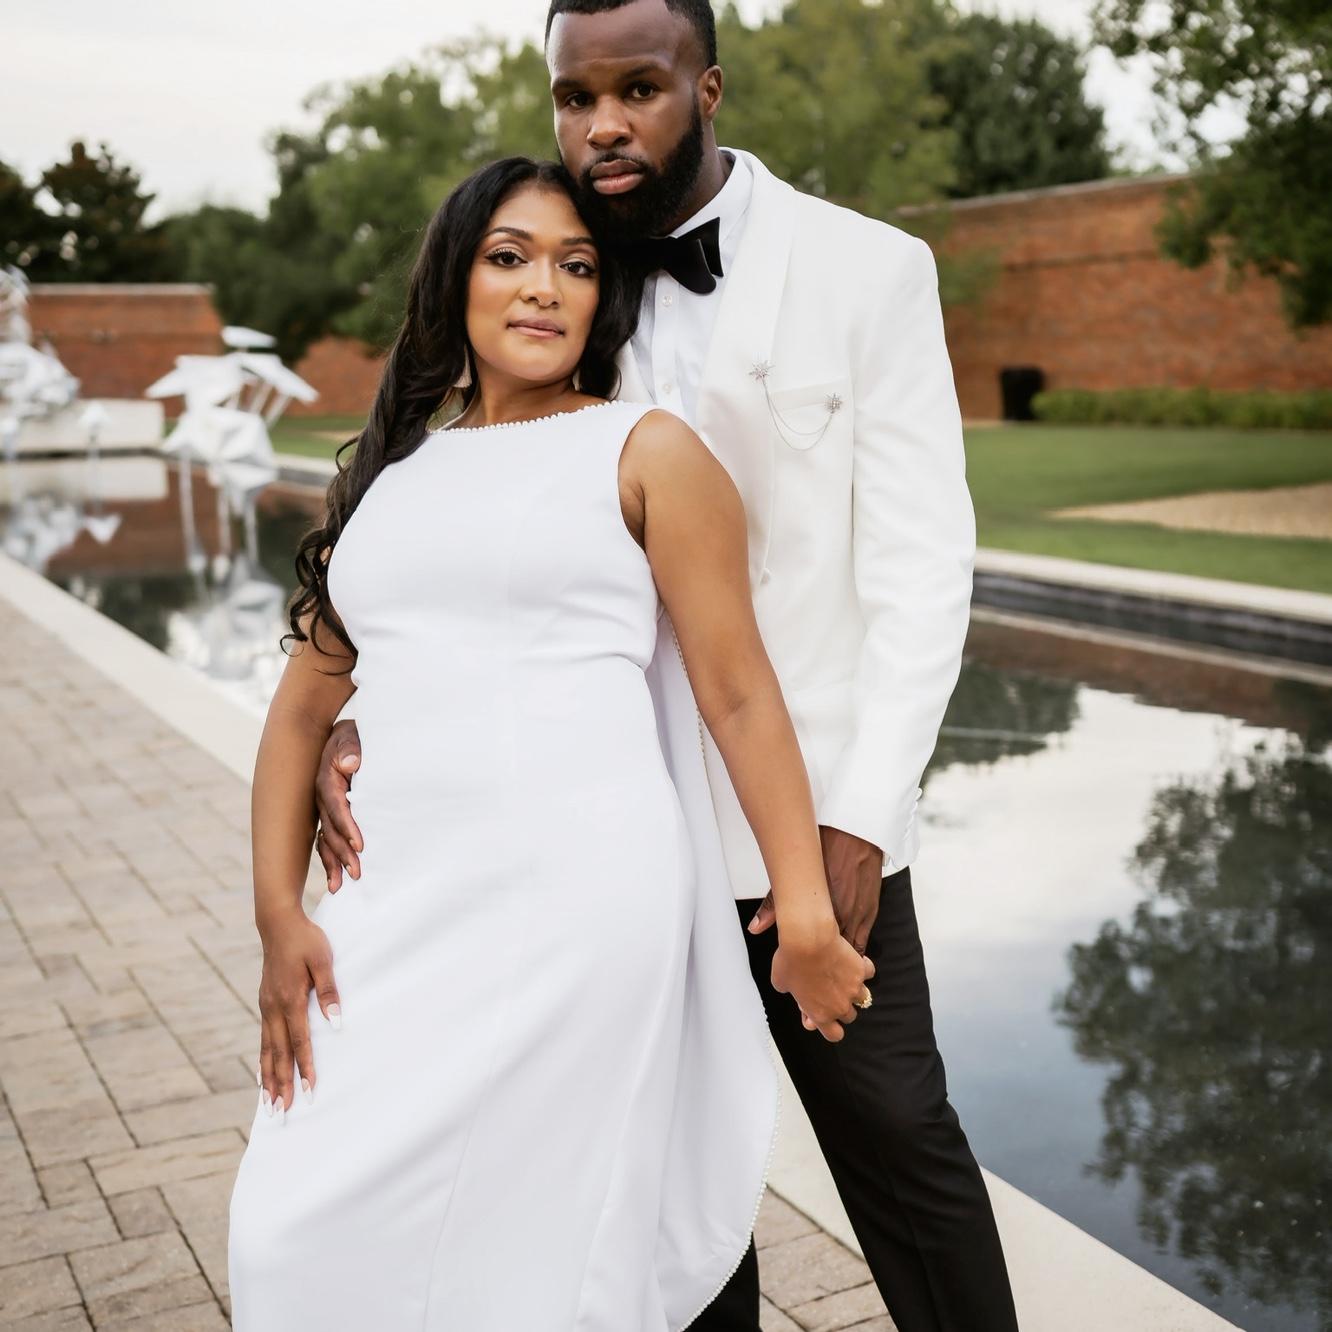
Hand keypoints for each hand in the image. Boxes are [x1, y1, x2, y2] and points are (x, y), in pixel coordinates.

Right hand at [256, 907, 340, 1117]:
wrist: (277, 923)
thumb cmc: (305, 940)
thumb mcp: (322, 960)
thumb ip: (328, 991)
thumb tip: (335, 1022)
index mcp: (290, 999)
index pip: (300, 1041)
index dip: (305, 1068)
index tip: (308, 1091)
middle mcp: (274, 1008)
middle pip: (278, 1054)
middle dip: (281, 1085)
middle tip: (282, 1113)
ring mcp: (266, 1007)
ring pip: (266, 1050)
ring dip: (268, 1079)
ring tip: (269, 1105)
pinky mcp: (265, 1004)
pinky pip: (263, 1039)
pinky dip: (263, 1061)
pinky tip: (263, 1076)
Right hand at [314, 719, 362, 891]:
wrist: (344, 735)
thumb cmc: (352, 737)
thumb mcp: (351, 736)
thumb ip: (351, 749)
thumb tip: (351, 764)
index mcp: (326, 779)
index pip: (335, 806)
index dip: (347, 826)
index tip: (359, 845)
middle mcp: (321, 798)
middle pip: (329, 829)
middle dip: (342, 853)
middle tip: (357, 873)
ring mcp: (323, 809)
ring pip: (325, 839)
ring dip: (333, 863)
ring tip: (339, 886)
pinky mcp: (329, 815)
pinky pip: (326, 840)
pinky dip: (330, 859)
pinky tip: (335, 879)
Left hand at [747, 826, 883, 952]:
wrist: (856, 833)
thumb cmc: (825, 848)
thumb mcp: (797, 875)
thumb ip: (776, 902)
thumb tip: (755, 927)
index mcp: (819, 911)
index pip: (810, 949)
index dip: (802, 959)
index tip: (795, 962)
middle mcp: (841, 917)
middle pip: (829, 955)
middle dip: (819, 963)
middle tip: (809, 968)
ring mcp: (858, 916)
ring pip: (848, 954)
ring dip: (837, 961)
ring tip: (825, 965)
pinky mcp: (870, 912)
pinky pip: (861, 941)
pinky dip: (853, 951)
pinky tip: (844, 954)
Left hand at [770, 914, 875, 1042]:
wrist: (808, 939)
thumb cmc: (791, 960)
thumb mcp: (781, 982)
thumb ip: (792, 992)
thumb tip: (796, 989)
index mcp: (820, 1014)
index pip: (834, 1035)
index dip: (830, 1028)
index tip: (824, 1018)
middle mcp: (840, 1005)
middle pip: (849, 1016)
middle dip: (841, 1007)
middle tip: (829, 991)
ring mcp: (853, 988)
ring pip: (863, 998)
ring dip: (855, 991)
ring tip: (844, 978)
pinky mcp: (861, 969)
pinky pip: (869, 972)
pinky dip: (864, 968)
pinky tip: (855, 961)